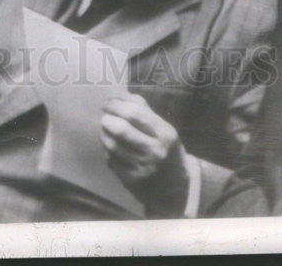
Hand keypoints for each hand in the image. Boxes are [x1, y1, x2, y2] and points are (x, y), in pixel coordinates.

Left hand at [101, 92, 189, 210]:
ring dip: (104, 133)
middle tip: (105, 115)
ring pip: (112, 145)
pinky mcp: (132, 182)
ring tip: (106, 129)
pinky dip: (107, 150)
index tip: (108, 102)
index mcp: (165, 134)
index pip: (135, 113)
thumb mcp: (163, 128)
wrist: (177, 188)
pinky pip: (111, 161)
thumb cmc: (166, 149)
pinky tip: (111, 146)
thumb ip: (142, 108)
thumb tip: (117, 93)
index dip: (116, 104)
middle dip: (107, 118)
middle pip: (121, 129)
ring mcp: (143, 169)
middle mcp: (156, 152)